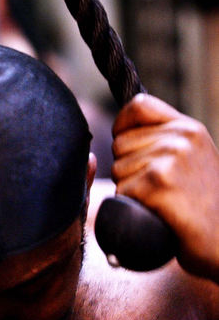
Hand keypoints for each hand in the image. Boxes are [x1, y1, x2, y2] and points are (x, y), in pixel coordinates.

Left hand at [112, 94, 218, 278]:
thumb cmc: (202, 206)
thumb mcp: (193, 159)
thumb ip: (164, 140)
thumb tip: (121, 131)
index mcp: (189, 128)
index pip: (138, 106)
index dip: (123, 126)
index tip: (131, 148)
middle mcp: (181, 138)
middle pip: (119, 143)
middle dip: (127, 168)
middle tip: (157, 189)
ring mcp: (171, 159)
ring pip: (117, 169)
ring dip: (130, 190)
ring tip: (161, 202)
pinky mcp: (160, 183)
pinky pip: (122, 191)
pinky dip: (132, 207)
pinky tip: (158, 214)